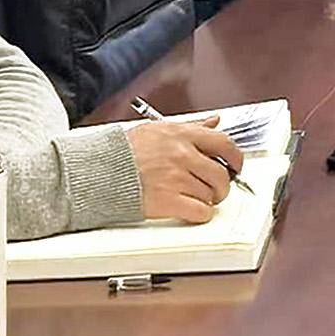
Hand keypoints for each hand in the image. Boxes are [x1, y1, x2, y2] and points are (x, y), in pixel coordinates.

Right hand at [128, 117, 246, 223]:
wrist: (99, 171)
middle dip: (222, 185)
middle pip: (221, 174)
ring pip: (211, 194)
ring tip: (193, 197)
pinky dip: (200, 214)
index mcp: (181, 135)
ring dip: (207, 199)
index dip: (235, 158)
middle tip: (215, 189)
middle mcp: (181, 155)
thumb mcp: (158, 129)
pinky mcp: (167, 201)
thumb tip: (214, 121)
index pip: (224, 143)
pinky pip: (200, 212)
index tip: (235, 166)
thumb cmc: (124, 151)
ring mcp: (175, 178)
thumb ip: (191, 126)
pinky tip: (190, 209)